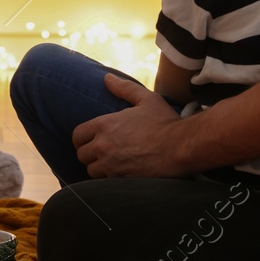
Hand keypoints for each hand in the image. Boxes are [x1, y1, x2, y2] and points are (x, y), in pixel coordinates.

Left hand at [71, 75, 191, 178]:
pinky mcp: (121, 179)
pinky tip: (121, 174)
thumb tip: (107, 78)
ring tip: (113, 164)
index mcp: (104, 125)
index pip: (78, 135)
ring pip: (92, 171)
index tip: (91, 141)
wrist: (182, 147)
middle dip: (90, 155)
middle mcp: (103, 145)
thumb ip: (124, 88)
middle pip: (82, 155)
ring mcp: (111, 164)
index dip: (83, 139)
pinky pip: (105, 183)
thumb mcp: (146, 99)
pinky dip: (110, 179)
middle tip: (103, 154)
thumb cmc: (165, 122)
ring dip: (99, 168)